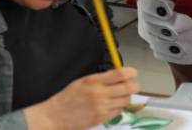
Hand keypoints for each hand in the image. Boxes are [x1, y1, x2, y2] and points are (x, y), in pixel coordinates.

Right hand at [25, 67, 139, 129]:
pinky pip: (119, 110)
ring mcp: (102, 107)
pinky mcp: (102, 118)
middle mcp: (100, 94)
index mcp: (94, 81)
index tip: (134, 73)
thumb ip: (101, 78)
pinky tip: (113, 104)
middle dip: (134, 86)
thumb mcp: (83, 81)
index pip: (120, 74)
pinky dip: (119, 106)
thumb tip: (118, 76)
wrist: (57, 115)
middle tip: (132, 86)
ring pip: (125, 100)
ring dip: (126, 97)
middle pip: (127, 88)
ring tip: (120, 95)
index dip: (131, 73)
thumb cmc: (69, 96)